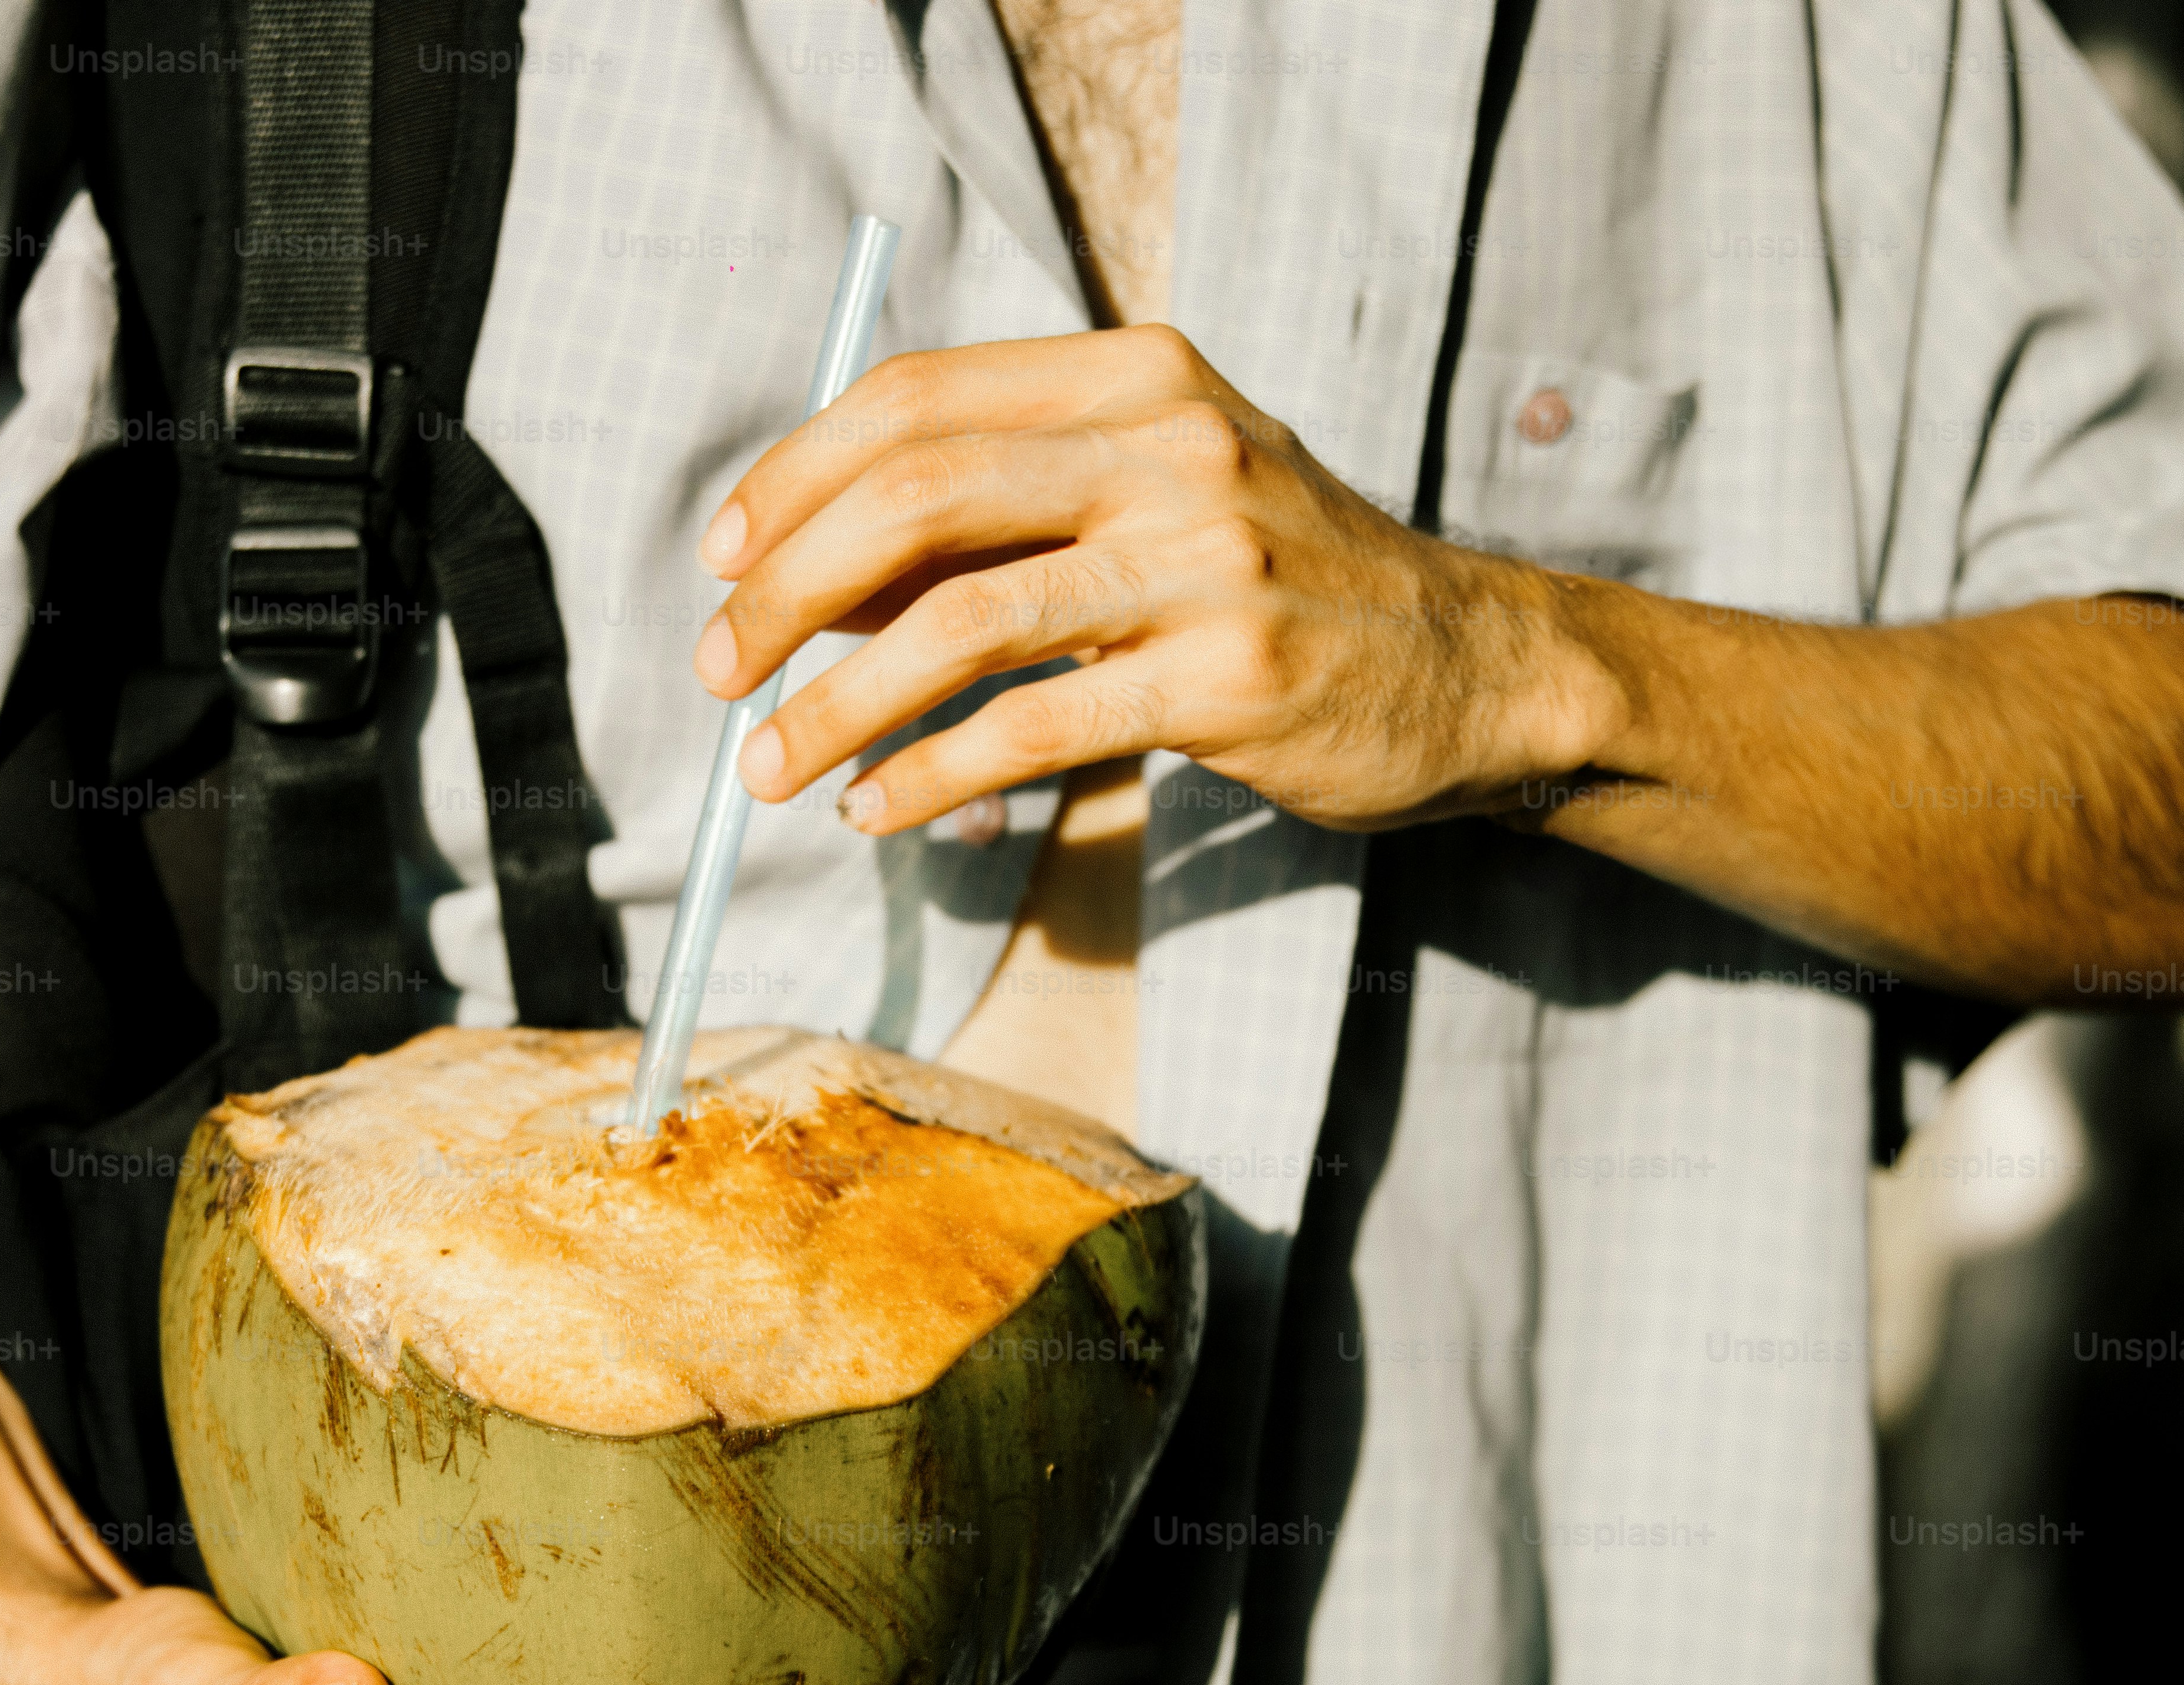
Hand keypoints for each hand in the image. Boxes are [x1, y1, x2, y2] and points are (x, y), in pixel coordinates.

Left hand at [692, 326, 1624, 836]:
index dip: (793, 477)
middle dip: (786, 592)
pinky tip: (874, 809)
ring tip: (768, 769)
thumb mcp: (1144, 498)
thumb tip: (803, 578)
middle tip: (716, 672)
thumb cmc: (1273, 581)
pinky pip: (1034, 730)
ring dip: (835, 705)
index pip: (915, 398)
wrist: (1467, 667)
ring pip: (961, 623)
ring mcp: (1208, 561)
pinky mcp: (1229, 679)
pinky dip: (928, 775)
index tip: (721, 559)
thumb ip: (994, 518)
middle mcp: (1171, 446)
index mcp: (1133, 376)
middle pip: (917, 496)